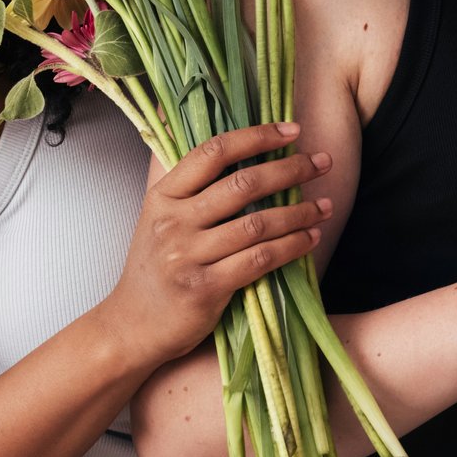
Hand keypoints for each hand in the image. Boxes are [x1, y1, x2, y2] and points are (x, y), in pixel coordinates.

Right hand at [96, 122, 330, 369]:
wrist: (130, 326)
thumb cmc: (157, 269)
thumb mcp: (161, 221)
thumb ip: (195, 191)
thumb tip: (250, 153)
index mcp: (163, 197)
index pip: (213, 152)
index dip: (257, 136)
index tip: (292, 130)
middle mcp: (173, 222)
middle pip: (243, 184)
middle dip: (291, 170)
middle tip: (322, 162)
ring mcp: (187, 256)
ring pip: (258, 224)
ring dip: (300, 212)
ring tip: (325, 206)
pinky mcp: (204, 288)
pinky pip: (260, 259)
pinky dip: (292, 246)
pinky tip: (310, 238)